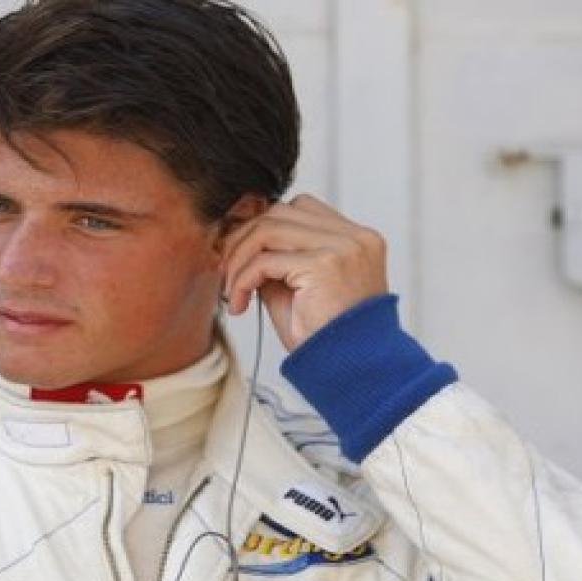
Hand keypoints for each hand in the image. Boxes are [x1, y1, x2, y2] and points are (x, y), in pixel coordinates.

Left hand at [222, 194, 387, 350]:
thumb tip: (236, 241)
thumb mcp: (297, 289)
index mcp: (355, 239)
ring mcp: (342, 247)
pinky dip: (243, 279)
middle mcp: (354, 237)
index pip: (299, 208)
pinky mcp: (324, 265)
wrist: (353, 371)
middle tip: (226, 271)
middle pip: (280, 211)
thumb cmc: (326, 338)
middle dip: (243, 239)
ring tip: (232, 289)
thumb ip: (276, 259)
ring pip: (268, 228)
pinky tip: (240, 302)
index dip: (262, 227)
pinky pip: (265, 260)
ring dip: (239, 258)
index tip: (239, 256)